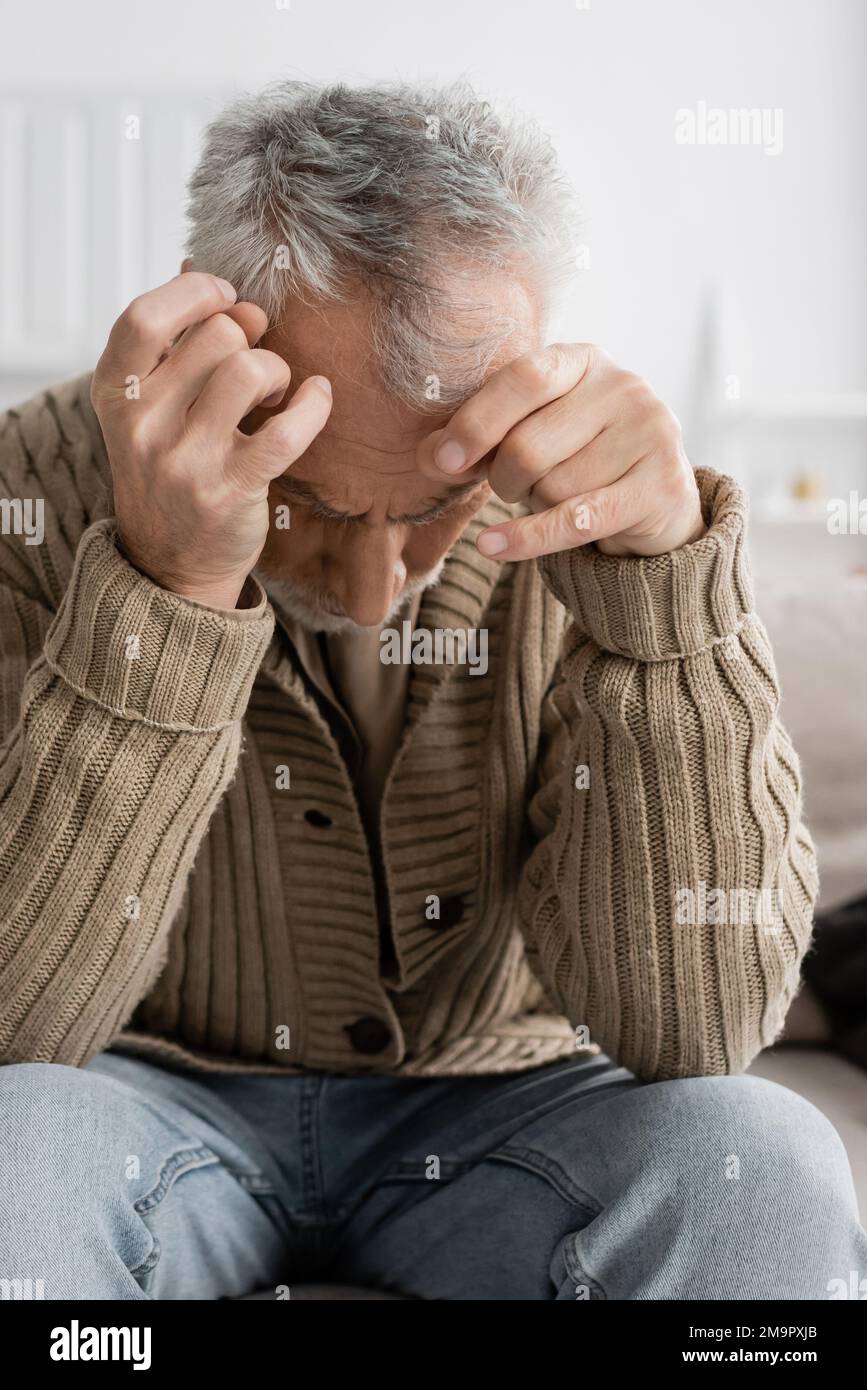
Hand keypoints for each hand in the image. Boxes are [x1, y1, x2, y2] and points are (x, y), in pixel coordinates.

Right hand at [90, 271, 332, 609]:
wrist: (173, 564)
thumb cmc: (174, 467)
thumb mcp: (156, 407)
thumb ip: (187, 350)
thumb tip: (245, 304)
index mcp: (115, 394)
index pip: (143, 318)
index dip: (193, 293)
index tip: (227, 297)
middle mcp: (142, 426)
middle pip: (214, 338)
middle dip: (248, 339)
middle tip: (255, 367)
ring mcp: (185, 461)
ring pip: (247, 372)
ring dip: (276, 371)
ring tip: (274, 392)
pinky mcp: (231, 490)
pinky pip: (286, 429)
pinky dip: (313, 405)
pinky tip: (317, 398)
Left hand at [418, 343, 704, 559]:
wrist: (654, 501)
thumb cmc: (578, 459)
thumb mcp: (527, 437)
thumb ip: (478, 441)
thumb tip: (429, 456)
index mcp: (584, 360)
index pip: (524, 378)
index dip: (477, 420)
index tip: (443, 459)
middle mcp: (624, 387)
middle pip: (530, 445)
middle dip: (505, 479)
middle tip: (511, 488)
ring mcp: (650, 433)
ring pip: (554, 488)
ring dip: (536, 506)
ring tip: (553, 498)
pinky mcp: (661, 485)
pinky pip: (575, 520)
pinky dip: (528, 539)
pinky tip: (493, 547)